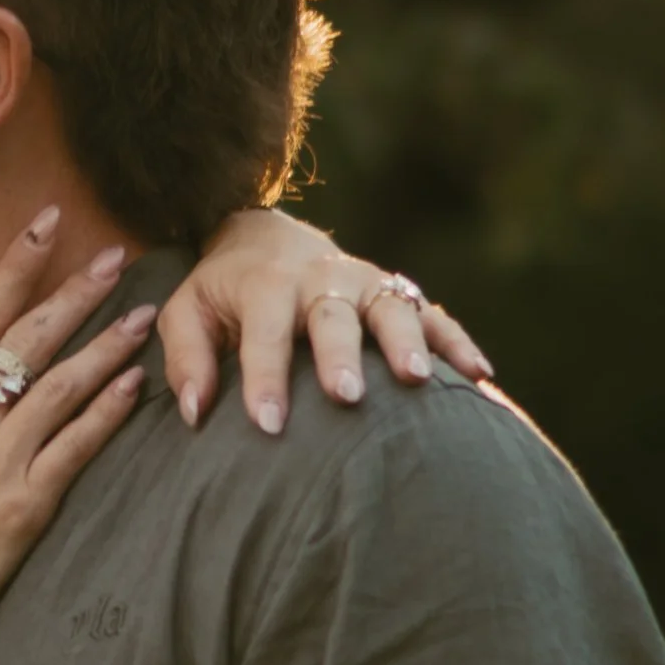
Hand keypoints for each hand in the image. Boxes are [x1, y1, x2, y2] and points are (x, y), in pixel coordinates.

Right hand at [0, 215, 152, 664]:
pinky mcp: (23, 508)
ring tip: (148, 315)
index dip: (16, 264)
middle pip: (29, 340)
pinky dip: (106, 413)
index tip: (47, 222)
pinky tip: (137, 386)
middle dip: (76, 291)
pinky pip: (75, 449)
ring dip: (107, 346)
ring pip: (61, 387)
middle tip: (118, 254)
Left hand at [156, 207, 492, 435]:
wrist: (269, 239)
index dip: (265, 378)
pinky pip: (435, 316)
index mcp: (266, 283)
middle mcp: (321, 280)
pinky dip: (457, 342)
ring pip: (391, 309)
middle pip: (334, 317)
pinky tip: (479, 376)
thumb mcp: (189, 312)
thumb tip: (194, 414)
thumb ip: (185, 357)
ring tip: (417, 379)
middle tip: (345, 396)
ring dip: (406, 342)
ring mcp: (367, 284)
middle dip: (340, 356)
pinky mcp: (399, 293)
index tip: (267, 425)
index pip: (265, 332)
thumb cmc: (223, 292)